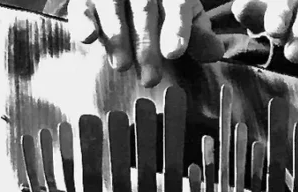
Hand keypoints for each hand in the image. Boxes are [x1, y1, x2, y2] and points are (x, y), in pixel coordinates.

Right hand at [68, 0, 224, 86]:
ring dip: (117, 37)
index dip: (177, 27)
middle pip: (144, 10)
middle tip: (150, 78)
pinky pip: (81, 8)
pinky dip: (83, 21)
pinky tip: (88, 38)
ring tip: (121, 66)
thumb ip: (198, 36)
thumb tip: (216, 53)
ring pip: (112, 8)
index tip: (174, 52)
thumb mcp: (184, 17)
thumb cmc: (162, 10)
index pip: (176, 3)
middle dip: (146, 45)